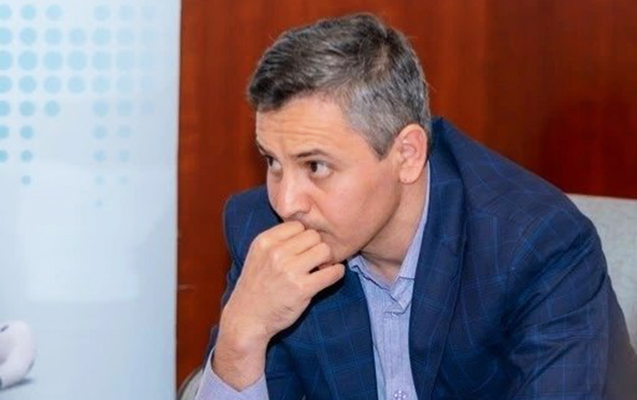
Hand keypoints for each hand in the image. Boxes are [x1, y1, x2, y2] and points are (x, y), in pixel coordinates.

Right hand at [212, 221, 344, 388]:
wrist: (247, 317)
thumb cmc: (256, 286)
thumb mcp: (257, 255)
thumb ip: (278, 240)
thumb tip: (308, 230)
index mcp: (265, 241)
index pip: (298, 225)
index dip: (303, 237)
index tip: (302, 249)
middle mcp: (276, 253)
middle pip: (313, 235)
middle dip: (316, 247)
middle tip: (314, 260)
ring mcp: (289, 271)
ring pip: (325, 250)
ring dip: (327, 259)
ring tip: (320, 268)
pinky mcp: (302, 289)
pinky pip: (332, 272)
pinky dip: (337, 272)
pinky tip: (332, 275)